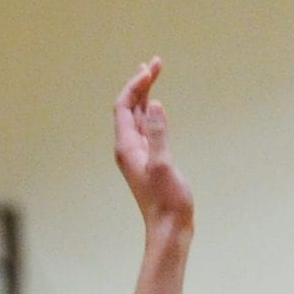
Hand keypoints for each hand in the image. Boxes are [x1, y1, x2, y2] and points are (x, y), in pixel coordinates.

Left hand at [113, 58, 192, 233]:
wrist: (169, 230)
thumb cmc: (167, 202)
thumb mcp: (164, 165)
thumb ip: (158, 134)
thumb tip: (153, 104)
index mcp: (127, 147)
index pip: (124, 105)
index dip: (136, 84)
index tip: (152, 69)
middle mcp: (128, 148)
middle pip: (128, 107)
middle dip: (140, 84)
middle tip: (155, 63)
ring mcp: (138, 155)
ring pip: (136, 117)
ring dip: (144, 95)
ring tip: (153, 76)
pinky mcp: (149, 162)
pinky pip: (144, 129)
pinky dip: (149, 112)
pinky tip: (155, 109)